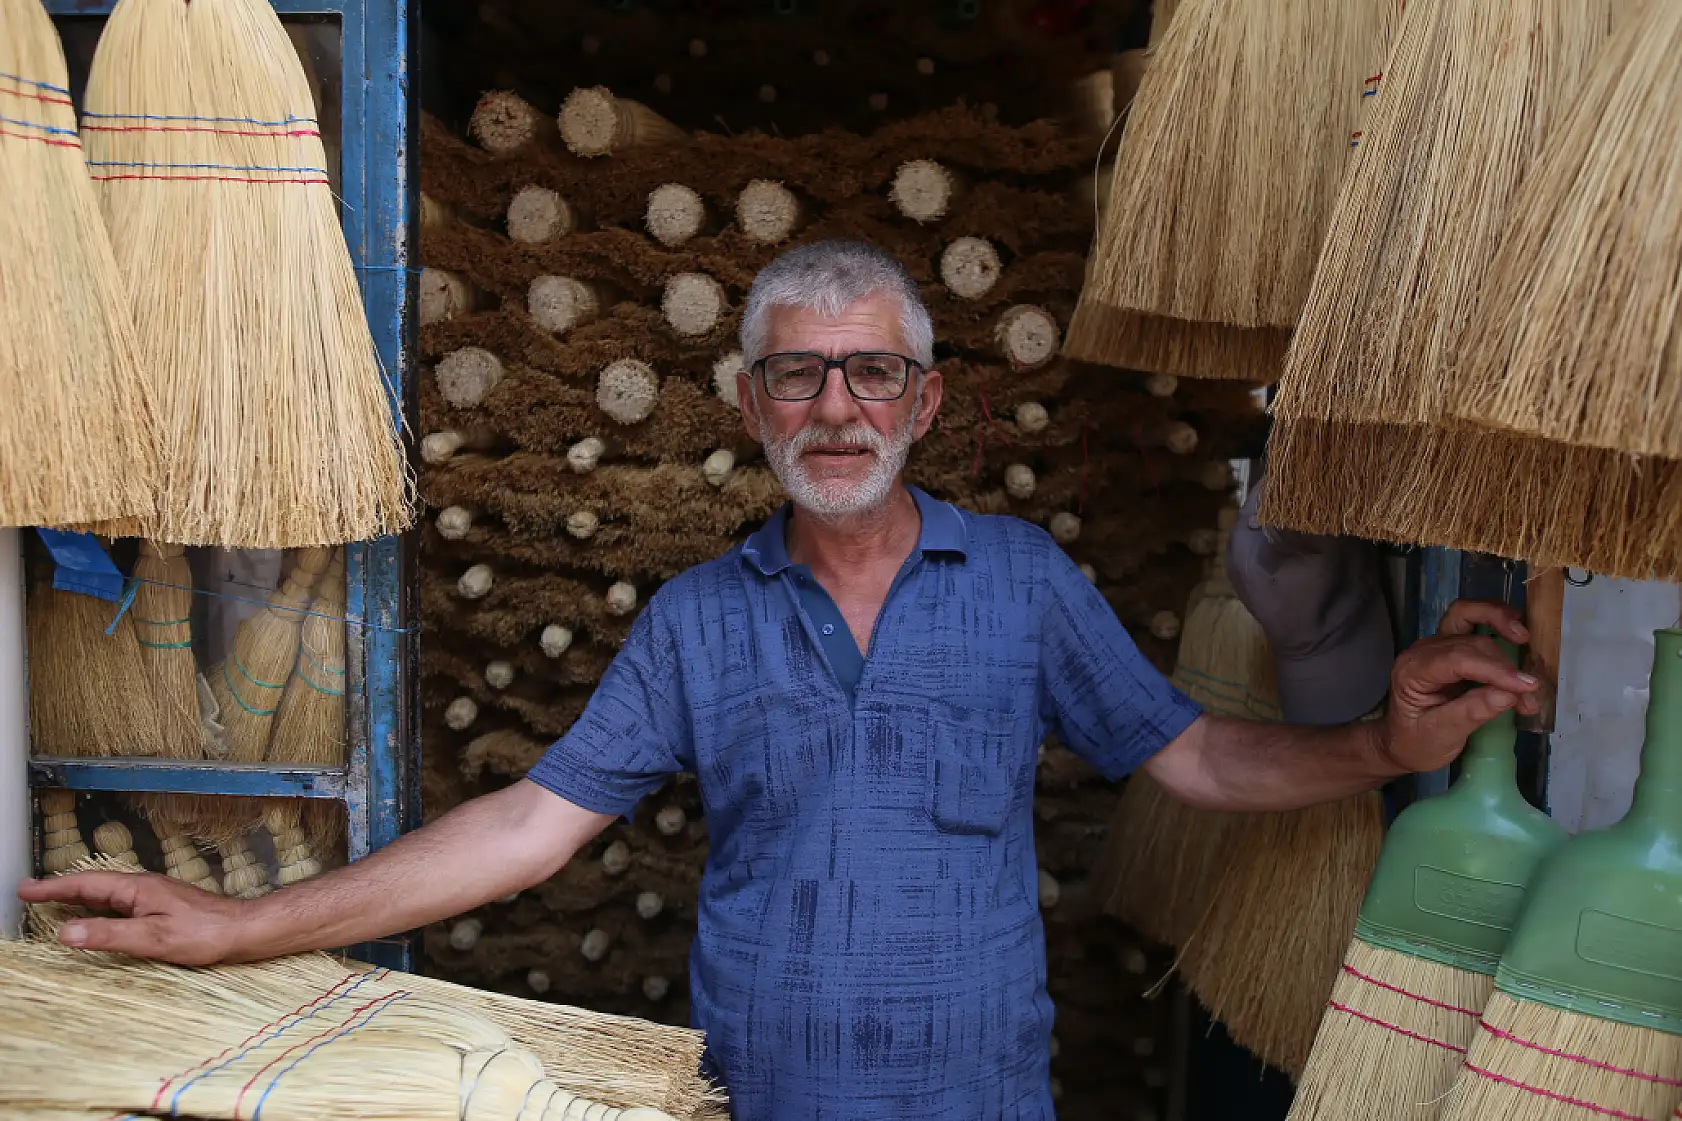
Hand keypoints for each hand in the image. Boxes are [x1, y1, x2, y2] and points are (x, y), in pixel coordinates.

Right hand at [16, 870, 248, 964]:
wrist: (242, 931)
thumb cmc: (204, 934)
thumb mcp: (152, 938)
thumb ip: (109, 934)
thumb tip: (67, 931)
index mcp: (137, 889)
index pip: (85, 884)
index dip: (52, 887)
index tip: (24, 888)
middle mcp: (143, 888)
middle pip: (92, 886)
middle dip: (59, 889)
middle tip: (28, 893)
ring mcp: (153, 897)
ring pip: (106, 894)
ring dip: (78, 897)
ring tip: (52, 901)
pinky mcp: (161, 908)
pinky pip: (120, 904)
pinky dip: (98, 907)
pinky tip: (96, 915)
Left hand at [1379, 599, 1540, 773]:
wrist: (1404, 743)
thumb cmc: (1418, 742)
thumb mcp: (1442, 735)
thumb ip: (1472, 713)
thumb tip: (1509, 694)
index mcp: (1412, 672)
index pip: (1456, 660)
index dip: (1494, 670)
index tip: (1526, 686)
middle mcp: (1422, 652)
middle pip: (1468, 642)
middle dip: (1503, 664)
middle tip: (1529, 693)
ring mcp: (1436, 645)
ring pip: (1467, 617)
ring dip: (1499, 623)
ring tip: (1525, 638)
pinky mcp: (1451, 645)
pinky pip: (1472, 622)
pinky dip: (1497, 625)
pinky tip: (1518, 636)